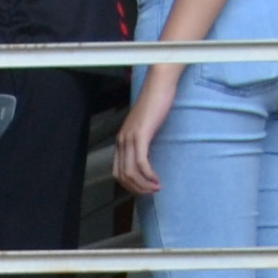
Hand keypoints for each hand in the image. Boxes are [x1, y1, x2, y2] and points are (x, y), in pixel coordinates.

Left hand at [114, 77, 173, 197]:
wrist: (159, 85)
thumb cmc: (156, 103)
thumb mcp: (146, 126)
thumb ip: (143, 140)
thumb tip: (147, 156)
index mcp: (121, 141)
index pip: (118, 172)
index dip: (129, 185)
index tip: (143, 189)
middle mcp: (122, 141)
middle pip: (123, 176)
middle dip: (137, 189)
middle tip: (151, 193)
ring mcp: (129, 139)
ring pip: (131, 172)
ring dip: (143, 185)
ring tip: (156, 188)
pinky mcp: (140, 135)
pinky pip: (141, 162)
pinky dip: (148, 175)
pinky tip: (156, 179)